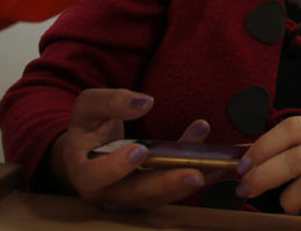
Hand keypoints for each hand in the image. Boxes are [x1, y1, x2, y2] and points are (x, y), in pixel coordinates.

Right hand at [48, 88, 211, 209]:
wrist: (89, 149)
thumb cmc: (88, 127)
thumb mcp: (89, 106)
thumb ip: (112, 102)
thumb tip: (144, 102)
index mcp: (82, 169)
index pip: (94, 176)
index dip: (115, 167)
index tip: (140, 150)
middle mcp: (105, 191)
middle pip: (134, 194)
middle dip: (165, 185)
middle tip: (193, 174)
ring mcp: (128, 197)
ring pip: (159, 196)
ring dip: (188, 182)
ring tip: (213, 167)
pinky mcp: (149, 195)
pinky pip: (173, 189)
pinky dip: (197, 176)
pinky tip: (218, 165)